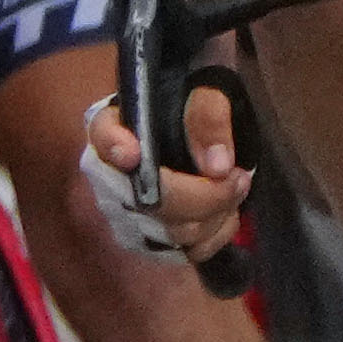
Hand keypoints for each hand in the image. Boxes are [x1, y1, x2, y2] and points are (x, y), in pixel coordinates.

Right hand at [86, 71, 245, 271]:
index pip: (103, 134)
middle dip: (205, 195)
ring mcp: (125, 212)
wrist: (190, 130)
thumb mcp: (203, 90)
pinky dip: (215, 236)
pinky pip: (186, 251)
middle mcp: (109, 174)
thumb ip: (208, 115)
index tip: (131, 154)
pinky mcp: (147, 240)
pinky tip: (224, 212)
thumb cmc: (192, 104)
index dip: (113, 146)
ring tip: (237, 186)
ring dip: (217, 214)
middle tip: (239, 176)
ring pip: (174, 231)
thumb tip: (218, 166)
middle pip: (151, 200)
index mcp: (114, 126)